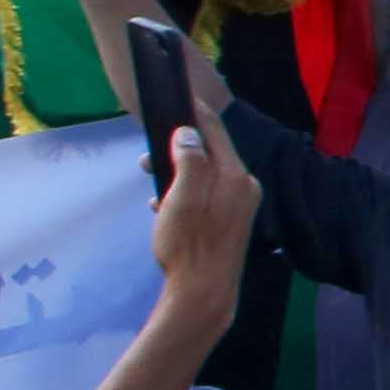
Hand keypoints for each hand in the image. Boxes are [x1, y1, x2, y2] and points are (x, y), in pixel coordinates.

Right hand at [150, 110, 258, 310]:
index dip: (194, 112)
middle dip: (177, 148)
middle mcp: (244, 187)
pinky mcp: (231, 221)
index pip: (215, 131)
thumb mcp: (181, 198)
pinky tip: (162, 207)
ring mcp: (240, 205)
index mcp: (235, 177)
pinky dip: (183, 193)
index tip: (177, 95)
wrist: (203, 293)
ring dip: (176, 172)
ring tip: (150, 182)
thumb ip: (189, 161)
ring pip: (205, 174)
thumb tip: (188, 132)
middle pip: (210, 152)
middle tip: (145, 160)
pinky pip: (205, 194)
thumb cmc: (188, 245)